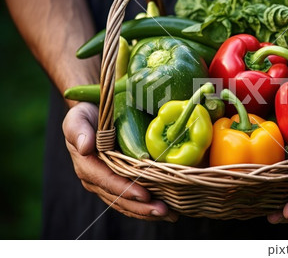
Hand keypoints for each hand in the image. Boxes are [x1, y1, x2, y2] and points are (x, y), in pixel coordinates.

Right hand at [62, 102, 177, 221]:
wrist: (94, 114)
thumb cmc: (87, 115)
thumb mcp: (78, 117)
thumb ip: (78, 130)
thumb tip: (85, 146)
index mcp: (86, 165)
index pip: (107, 181)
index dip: (126, 190)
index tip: (144, 195)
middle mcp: (96, 179)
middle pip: (119, 198)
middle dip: (141, 207)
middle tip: (164, 211)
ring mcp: (107, 183)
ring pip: (126, 203)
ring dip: (147, 211)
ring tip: (169, 214)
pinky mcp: (119, 182)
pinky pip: (132, 199)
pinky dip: (147, 205)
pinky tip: (165, 209)